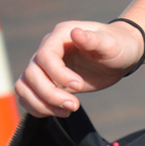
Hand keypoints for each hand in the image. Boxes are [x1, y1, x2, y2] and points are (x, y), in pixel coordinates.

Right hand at [15, 19, 144, 117]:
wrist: (119, 56)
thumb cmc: (118, 46)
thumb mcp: (110, 44)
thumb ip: (93, 40)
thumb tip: (76, 33)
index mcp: (60, 36)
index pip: (45, 57)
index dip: (58, 75)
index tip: (79, 87)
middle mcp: (47, 49)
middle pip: (31, 74)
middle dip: (50, 94)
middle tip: (75, 106)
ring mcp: (44, 67)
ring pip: (24, 86)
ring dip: (41, 103)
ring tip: (67, 111)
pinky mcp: (47, 82)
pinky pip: (28, 96)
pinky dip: (38, 108)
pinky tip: (61, 112)